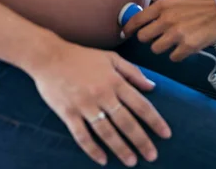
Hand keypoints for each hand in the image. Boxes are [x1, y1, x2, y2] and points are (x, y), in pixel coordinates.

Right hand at [28, 41, 171, 166]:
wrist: (50, 56)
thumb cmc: (83, 56)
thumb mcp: (111, 58)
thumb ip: (133, 72)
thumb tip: (152, 86)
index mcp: (116, 81)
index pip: (141, 105)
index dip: (155, 121)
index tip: (166, 134)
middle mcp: (103, 95)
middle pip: (126, 122)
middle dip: (141, 141)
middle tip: (152, 156)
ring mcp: (85, 105)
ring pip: (106, 132)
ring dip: (120, 148)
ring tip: (131, 161)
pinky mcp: (68, 113)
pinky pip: (82, 135)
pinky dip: (92, 149)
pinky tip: (102, 160)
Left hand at [122, 0, 215, 60]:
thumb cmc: (200, 6)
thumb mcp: (176, 1)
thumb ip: (159, 10)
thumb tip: (141, 18)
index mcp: (162, 6)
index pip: (136, 19)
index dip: (128, 28)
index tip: (126, 34)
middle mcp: (167, 19)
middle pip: (143, 38)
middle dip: (149, 39)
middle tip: (158, 37)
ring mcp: (176, 33)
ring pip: (156, 49)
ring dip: (164, 48)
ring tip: (175, 41)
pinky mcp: (187, 46)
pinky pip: (173, 57)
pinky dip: (178, 54)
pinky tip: (186, 46)